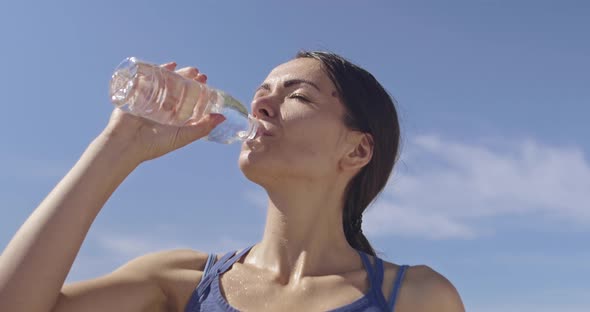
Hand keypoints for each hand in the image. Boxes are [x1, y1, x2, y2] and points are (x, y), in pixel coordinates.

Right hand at [100, 62, 225, 164]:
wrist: (126, 145)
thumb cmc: (154, 145)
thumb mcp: (182, 136)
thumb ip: (201, 128)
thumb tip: (222, 117)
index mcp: (172, 118)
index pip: (187, 101)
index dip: (198, 92)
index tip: (206, 83)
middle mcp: (161, 109)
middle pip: (177, 89)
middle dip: (188, 79)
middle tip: (199, 73)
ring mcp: (148, 100)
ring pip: (164, 83)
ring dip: (176, 74)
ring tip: (187, 68)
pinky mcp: (136, 94)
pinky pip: (148, 79)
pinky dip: (157, 70)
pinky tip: (169, 65)